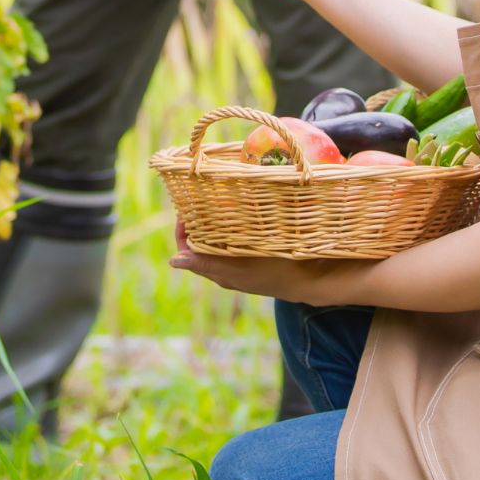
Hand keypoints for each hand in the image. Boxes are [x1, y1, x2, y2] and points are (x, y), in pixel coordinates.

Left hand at [172, 219, 338, 302]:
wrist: (306, 280)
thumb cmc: (272, 271)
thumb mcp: (238, 266)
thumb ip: (206, 262)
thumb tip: (173, 261)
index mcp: (216, 272)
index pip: (186, 249)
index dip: (182, 229)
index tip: (186, 207)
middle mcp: (223, 271)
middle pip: (198, 245)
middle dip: (196, 223)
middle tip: (199, 199)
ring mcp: (238, 266)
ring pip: (214, 243)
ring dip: (211, 225)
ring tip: (214, 204)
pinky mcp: (251, 261)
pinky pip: (230, 244)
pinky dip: (227, 230)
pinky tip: (235, 216)